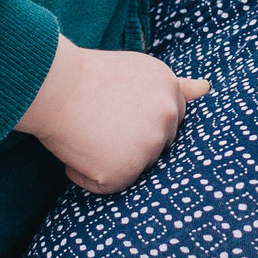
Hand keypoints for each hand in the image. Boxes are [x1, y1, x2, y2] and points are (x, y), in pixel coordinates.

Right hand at [15, 37, 207, 194]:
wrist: (52, 85)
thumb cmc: (86, 78)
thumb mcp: (137, 71)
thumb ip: (174, 85)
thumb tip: (205, 88)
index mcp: (171, 91)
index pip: (167, 122)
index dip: (139, 122)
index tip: (117, 114)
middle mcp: (167, 118)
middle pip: (154, 148)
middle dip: (128, 142)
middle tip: (99, 121)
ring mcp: (149, 146)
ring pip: (132, 169)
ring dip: (107, 159)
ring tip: (87, 132)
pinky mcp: (126, 170)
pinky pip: (106, 186)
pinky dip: (87, 176)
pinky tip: (76, 150)